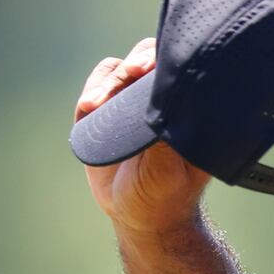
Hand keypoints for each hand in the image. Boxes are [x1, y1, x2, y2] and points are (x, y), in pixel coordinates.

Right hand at [74, 38, 210, 233]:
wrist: (138, 214)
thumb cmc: (165, 194)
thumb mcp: (167, 171)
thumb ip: (163, 142)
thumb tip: (160, 107)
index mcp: (184, 108)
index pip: (178, 69)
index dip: (166, 60)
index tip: (151, 69)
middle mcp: (158, 100)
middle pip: (147, 58)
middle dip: (136, 62)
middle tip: (131, 72)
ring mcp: (129, 103)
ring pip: (118, 70)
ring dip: (110, 79)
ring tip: (100, 102)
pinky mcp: (103, 112)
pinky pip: (97, 86)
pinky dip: (92, 89)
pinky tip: (90, 105)